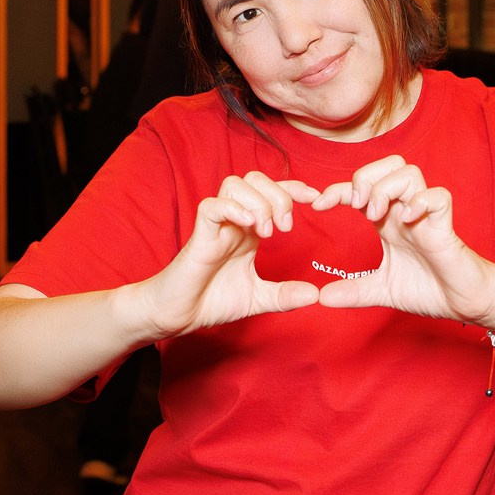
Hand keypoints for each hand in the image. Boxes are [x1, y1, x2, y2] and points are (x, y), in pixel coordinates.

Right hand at [144, 172, 321, 337]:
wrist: (178, 316)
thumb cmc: (211, 300)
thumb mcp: (258, 299)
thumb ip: (285, 295)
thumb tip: (315, 295)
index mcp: (249, 230)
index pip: (273, 192)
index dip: (295, 188)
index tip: (317, 198)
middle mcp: (234, 221)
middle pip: (256, 179)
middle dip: (278, 195)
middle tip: (285, 228)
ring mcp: (216, 225)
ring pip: (234, 184)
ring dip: (258, 203)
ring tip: (265, 232)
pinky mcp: (199, 235)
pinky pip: (212, 206)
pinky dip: (233, 210)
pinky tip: (248, 227)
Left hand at [310, 155, 494, 325]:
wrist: (465, 304)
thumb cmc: (430, 289)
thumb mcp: (381, 291)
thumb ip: (353, 291)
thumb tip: (322, 298)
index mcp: (389, 220)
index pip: (362, 188)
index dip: (337, 189)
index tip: (318, 205)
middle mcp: (406, 211)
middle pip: (388, 165)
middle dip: (365, 178)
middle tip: (356, 207)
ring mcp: (426, 216)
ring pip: (409, 172)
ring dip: (386, 189)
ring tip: (378, 217)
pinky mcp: (445, 226)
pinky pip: (438, 197)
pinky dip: (420, 202)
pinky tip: (407, 221)